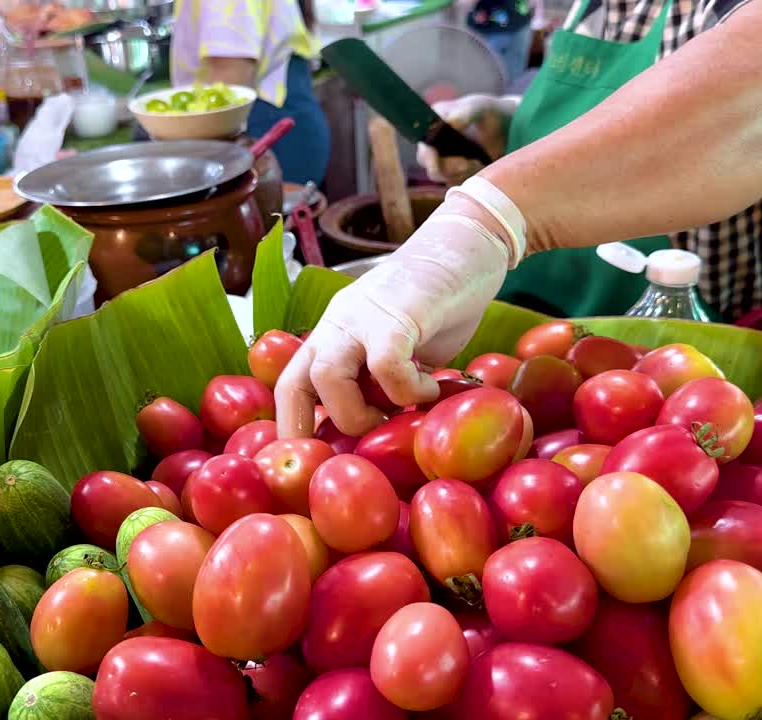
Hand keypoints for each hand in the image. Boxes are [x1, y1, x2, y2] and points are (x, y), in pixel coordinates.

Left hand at [275, 193, 513, 438]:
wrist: (470, 243)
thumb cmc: (439, 304)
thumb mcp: (402, 350)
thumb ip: (385, 382)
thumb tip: (386, 434)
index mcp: (333, 334)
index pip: (291, 385)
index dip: (292, 428)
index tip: (309, 464)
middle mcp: (336, 323)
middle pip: (296, 384)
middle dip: (319, 430)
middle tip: (357, 449)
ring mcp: (362, 315)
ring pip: (329, 375)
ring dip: (359, 413)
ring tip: (394, 417)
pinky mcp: (397, 311)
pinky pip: (387, 363)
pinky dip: (409, 388)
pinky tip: (432, 387)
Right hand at [416, 94, 518, 184]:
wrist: (506, 128)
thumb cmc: (490, 112)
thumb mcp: (479, 107)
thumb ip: (465, 113)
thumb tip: (451, 123)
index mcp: (433, 125)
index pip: (424, 148)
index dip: (429, 158)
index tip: (438, 165)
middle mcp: (434, 144)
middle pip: (431, 168)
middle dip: (450, 169)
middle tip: (468, 163)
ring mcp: (444, 160)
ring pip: (445, 178)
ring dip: (462, 173)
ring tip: (478, 161)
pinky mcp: (455, 173)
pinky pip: (456, 184)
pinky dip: (468, 178)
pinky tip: (480, 165)